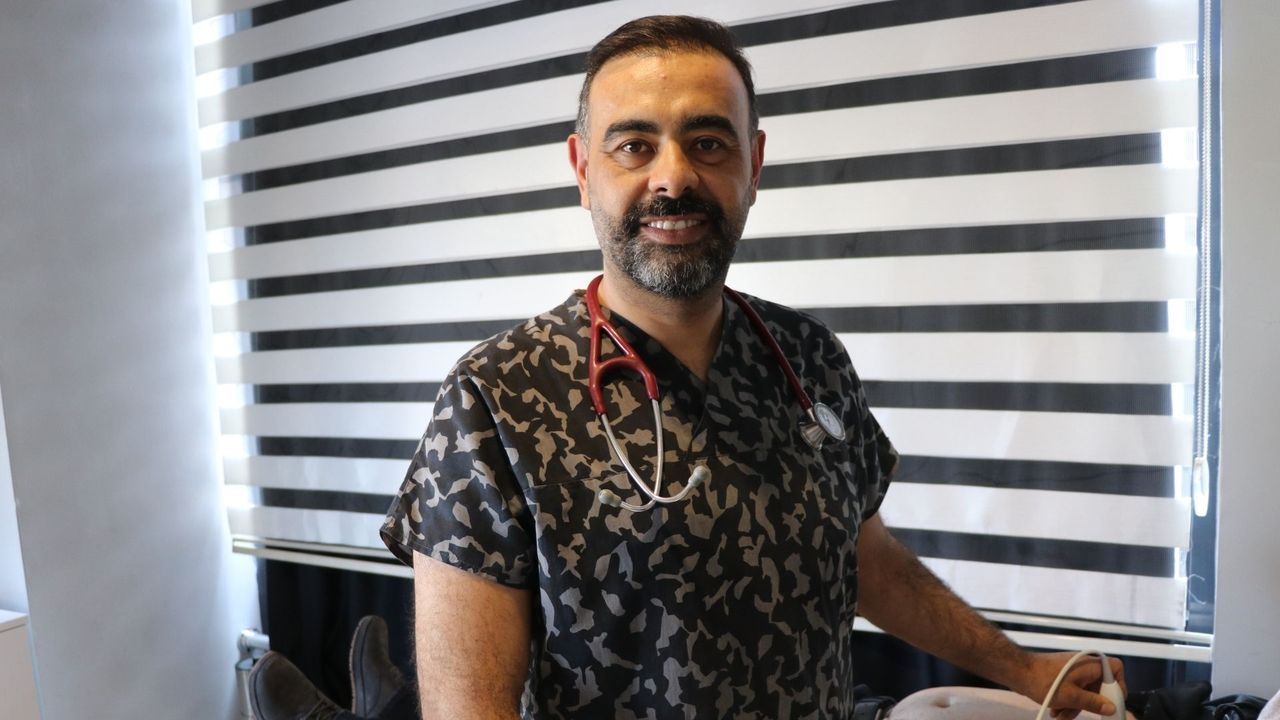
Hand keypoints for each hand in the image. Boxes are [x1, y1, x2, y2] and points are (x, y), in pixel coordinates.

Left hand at [1009, 651, 1126, 719]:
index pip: (1116, 669)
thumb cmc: (1045, 681)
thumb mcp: (1072, 697)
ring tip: (1061, 717)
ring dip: (1076, 706)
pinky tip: (1056, 712)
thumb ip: (1093, 703)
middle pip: (1100, 686)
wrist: (1018, 672)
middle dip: (1091, 704)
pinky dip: (1068, 701)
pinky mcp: (1064, 675)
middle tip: (1086, 715)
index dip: (1119, 686)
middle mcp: (1085, 664)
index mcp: (1090, 664)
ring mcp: (1074, 670)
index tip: (1113, 704)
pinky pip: (1074, 690)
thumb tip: (1111, 708)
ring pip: (1085, 691)